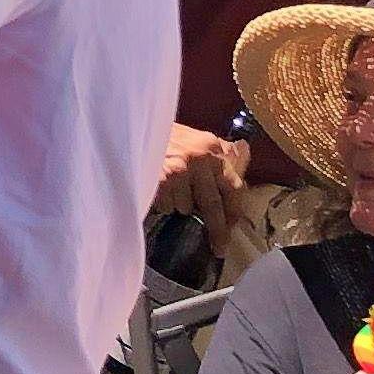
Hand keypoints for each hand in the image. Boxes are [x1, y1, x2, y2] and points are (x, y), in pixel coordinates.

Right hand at [154, 123, 250, 243]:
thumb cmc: (161, 134)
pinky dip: (161, 203)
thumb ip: (216, 151)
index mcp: (212, 147)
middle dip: (217, 230)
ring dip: (178, 205)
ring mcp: (180, 170)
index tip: (232, 226)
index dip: (234, 210)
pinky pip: (166, 206)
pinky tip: (156, 189)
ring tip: (168, 191)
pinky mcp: (161, 181)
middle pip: (213, 205)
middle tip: (219, 248)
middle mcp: (200, 158)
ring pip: (185, 207)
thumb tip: (243, 155)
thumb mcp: (193, 137)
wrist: (130, 125)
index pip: (234, 186)